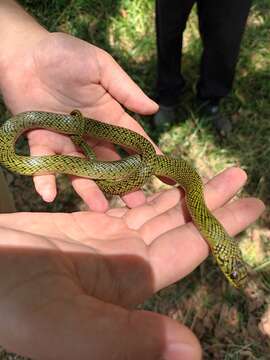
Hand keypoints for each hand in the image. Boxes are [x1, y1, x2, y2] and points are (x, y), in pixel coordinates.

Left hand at [0, 22, 157, 209]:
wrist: (24, 53)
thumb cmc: (64, 55)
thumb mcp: (100, 66)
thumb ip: (125, 89)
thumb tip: (155, 109)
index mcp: (109, 117)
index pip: (134, 142)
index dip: (150, 158)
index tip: (166, 176)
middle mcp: (91, 135)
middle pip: (111, 164)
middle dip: (124, 183)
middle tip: (137, 204)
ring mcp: (66, 141)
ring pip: (81, 171)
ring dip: (90, 189)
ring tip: (101, 208)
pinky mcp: (41, 142)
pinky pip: (43, 165)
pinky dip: (45, 179)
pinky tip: (50, 195)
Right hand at [0, 168, 263, 358]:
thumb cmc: (13, 300)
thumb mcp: (65, 327)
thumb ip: (126, 340)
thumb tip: (191, 350)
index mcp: (130, 283)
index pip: (187, 250)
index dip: (221, 229)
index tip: (252, 207)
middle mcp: (126, 262)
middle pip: (179, 227)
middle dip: (211, 203)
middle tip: (240, 177)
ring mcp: (107, 240)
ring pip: (156, 213)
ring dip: (184, 193)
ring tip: (210, 174)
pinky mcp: (87, 223)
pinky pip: (127, 203)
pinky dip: (148, 191)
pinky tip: (164, 181)